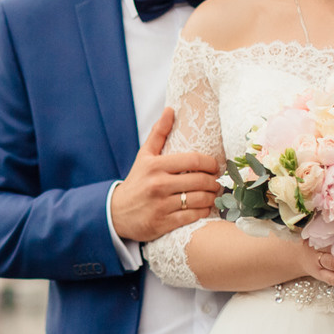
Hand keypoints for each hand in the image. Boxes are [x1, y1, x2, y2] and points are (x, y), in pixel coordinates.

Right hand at [110, 109, 220, 242]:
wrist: (116, 213)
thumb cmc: (136, 182)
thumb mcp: (144, 156)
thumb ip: (158, 133)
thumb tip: (170, 110)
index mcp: (155, 166)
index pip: (193, 160)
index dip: (210, 163)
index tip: (214, 166)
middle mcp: (158, 185)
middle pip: (200, 181)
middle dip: (214, 181)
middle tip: (216, 182)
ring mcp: (161, 205)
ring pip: (200, 200)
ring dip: (212, 197)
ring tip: (212, 194)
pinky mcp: (163, 223)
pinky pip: (193, 216)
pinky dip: (203, 211)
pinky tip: (203, 207)